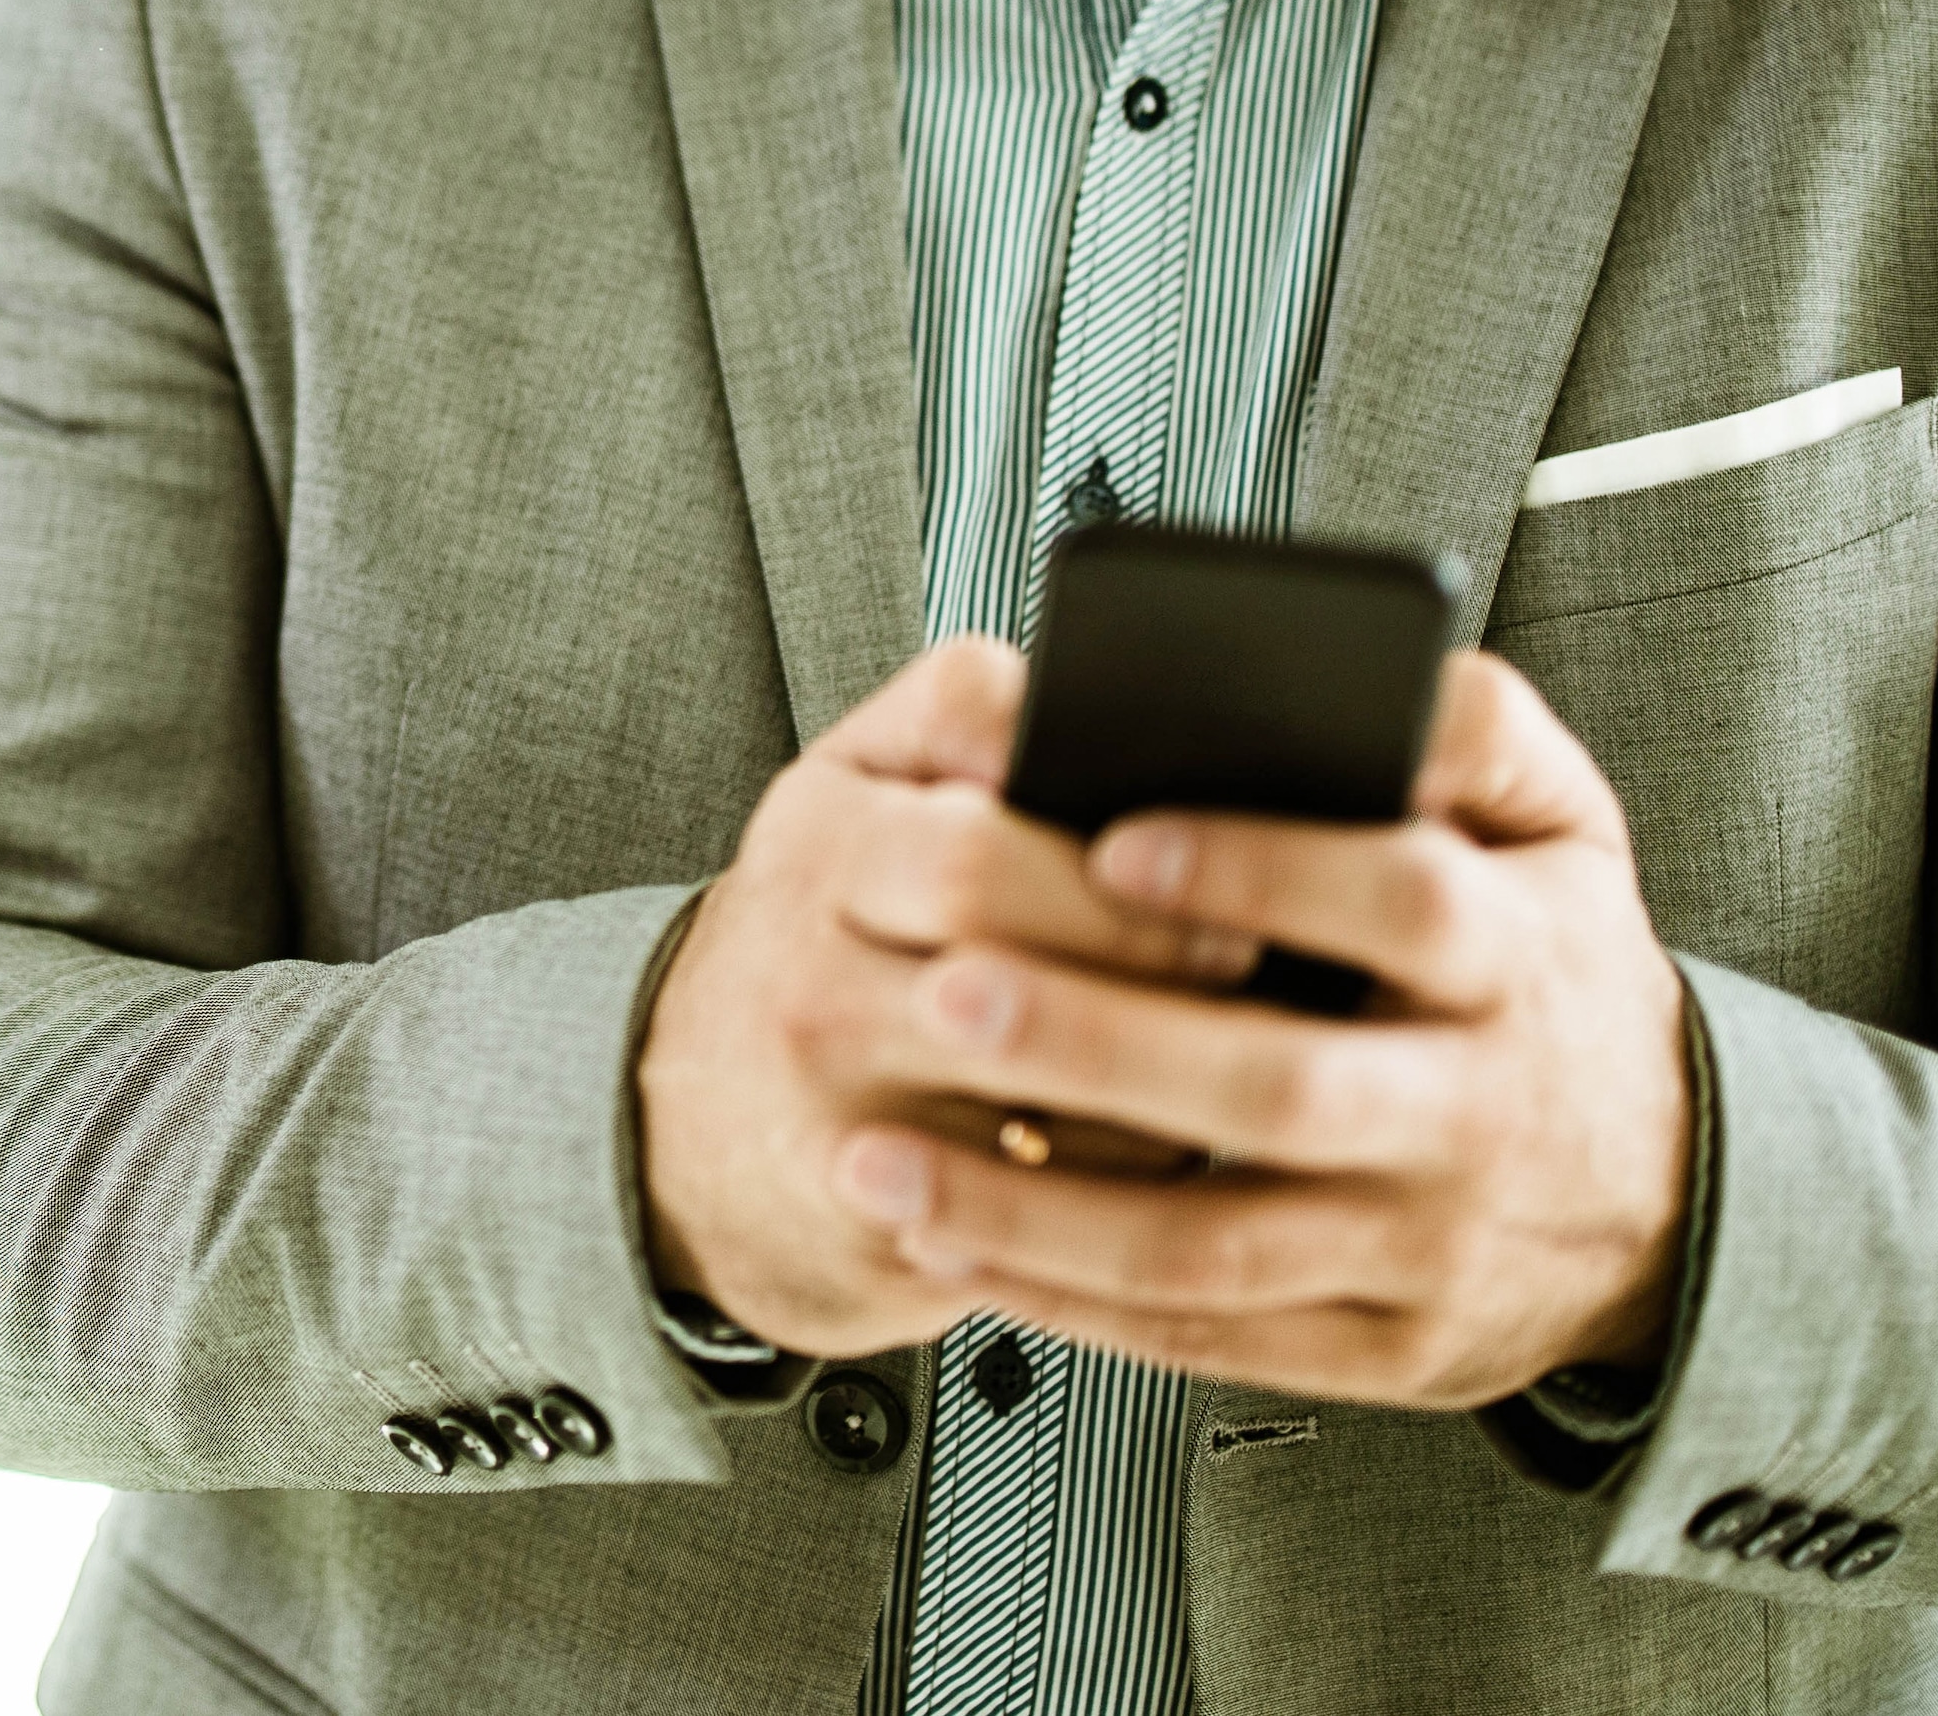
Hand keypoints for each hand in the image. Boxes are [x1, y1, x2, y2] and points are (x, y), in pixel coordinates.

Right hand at [637, 639, 1261, 1359]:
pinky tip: (1166, 1147)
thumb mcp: (849, 789)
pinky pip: (1045, 1230)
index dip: (1107, 874)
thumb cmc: (816, 928)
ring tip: (1231, 1052)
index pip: (969, 854)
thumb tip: (1082, 694)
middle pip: (1011, 984)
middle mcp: (806, 990)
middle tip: (1250, 960)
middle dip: (1151, 973)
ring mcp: (837, 1126)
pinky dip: (1126, 1194)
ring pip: (1046, 1117)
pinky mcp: (878, 1244)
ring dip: (1164, 1091)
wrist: (688, 1124)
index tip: (1207, 876)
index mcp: (814, 852)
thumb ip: (956, 713)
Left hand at [824, 649, 1692, 1407]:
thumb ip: (1481, 733)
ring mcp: (1426, 1246)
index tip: (1112, 840)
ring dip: (1037, 1210)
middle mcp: (1477, 1113)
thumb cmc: (1560, 976)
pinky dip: (1072, 1302)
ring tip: (881, 1161)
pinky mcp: (1384, 1352)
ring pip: (1218, 1246)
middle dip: (1103, 1044)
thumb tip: (1385, 673)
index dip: (1261, 869)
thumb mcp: (1566, 833)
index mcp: (1518, 960)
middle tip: (946, 991)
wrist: (1670, 1199)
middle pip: (1282, 1087)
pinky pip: (1210, 1337)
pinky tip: (955, 1246)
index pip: (1404, 903)